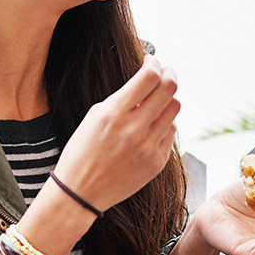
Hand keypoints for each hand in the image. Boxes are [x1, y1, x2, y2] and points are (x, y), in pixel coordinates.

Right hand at [53, 55, 179, 210]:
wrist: (80, 192)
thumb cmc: (83, 151)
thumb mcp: (95, 117)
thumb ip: (123, 98)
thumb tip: (148, 79)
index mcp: (113, 114)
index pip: (149, 77)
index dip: (154, 63)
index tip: (152, 61)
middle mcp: (133, 130)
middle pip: (169, 88)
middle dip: (169, 74)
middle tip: (165, 73)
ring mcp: (147, 148)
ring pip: (174, 109)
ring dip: (168, 99)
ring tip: (157, 101)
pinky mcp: (156, 163)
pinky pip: (170, 133)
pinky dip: (164, 124)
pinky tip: (151, 126)